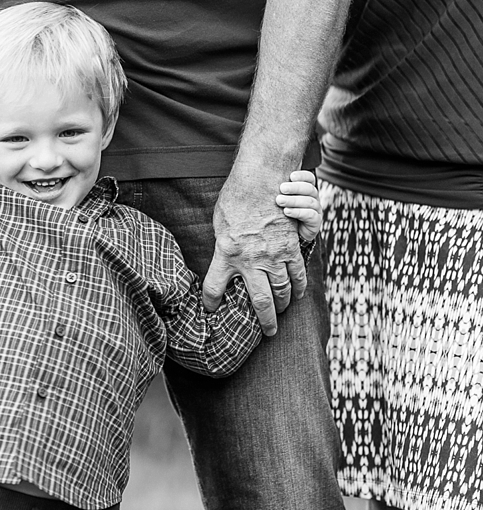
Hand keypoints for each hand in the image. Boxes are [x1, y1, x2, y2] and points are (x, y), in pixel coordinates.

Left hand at [202, 171, 305, 335]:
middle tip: (269, 331)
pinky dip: (299, 287)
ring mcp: (273, 256)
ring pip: (282, 292)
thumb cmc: (235, 198)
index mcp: (226, 254)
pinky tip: (296, 294)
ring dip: (282, 305)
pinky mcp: (291, 248)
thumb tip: (224, 256)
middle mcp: (249, 261)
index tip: (211, 311)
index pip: (214, 288)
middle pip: (259, 302)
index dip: (211, 303)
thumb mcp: (219, 223)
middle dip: (265, 321)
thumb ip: (223, 244)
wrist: (262, 179)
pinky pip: (298, 274)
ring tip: (280, 313)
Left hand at [276, 170, 320, 240]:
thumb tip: (261, 178)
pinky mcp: (316, 222)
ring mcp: (316, 210)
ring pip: (309, 201)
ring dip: (293, 200)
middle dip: (295, 188)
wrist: (293, 234)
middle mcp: (314, 198)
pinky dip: (298, 212)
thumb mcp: (282, 200)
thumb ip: (278, 191)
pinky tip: (287, 211)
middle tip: (282, 188)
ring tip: (279, 200)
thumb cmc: (284, 213)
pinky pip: (310, 215)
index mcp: (307, 190)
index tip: (291, 176)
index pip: (309, 178)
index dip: (302, 176)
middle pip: (309, 189)